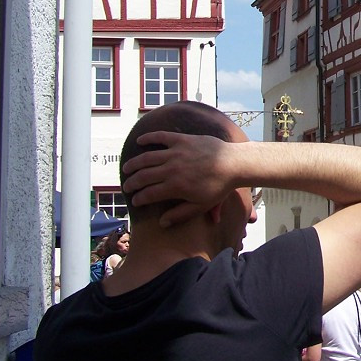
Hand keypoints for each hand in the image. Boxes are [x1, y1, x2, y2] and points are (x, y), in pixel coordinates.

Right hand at [121, 131, 245, 225]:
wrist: (234, 164)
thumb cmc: (220, 187)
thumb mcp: (201, 205)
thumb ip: (180, 214)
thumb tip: (162, 222)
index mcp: (175, 186)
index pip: (149, 194)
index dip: (139, 198)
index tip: (134, 201)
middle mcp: (171, 169)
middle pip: (144, 176)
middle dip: (132, 183)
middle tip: (127, 186)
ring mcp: (176, 152)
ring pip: (147, 158)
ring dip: (134, 163)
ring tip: (127, 168)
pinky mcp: (183, 139)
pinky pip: (161, 137)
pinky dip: (149, 138)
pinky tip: (140, 141)